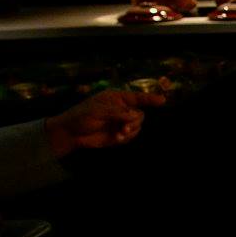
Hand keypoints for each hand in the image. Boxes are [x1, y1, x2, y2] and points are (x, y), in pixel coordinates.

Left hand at [46, 85, 166, 156]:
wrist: (72, 133)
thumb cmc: (82, 116)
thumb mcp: (98, 110)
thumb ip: (117, 112)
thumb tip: (135, 115)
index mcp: (117, 98)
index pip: (137, 98)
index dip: (150, 99)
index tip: (163, 100)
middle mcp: (122, 109)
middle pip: (140, 115)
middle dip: (134, 122)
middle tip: (124, 128)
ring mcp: (121, 122)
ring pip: (137, 126)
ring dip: (131, 131)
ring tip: (119, 135)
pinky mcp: (119, 134)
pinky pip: (131, 136)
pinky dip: (127, 138)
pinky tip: (116, 139)